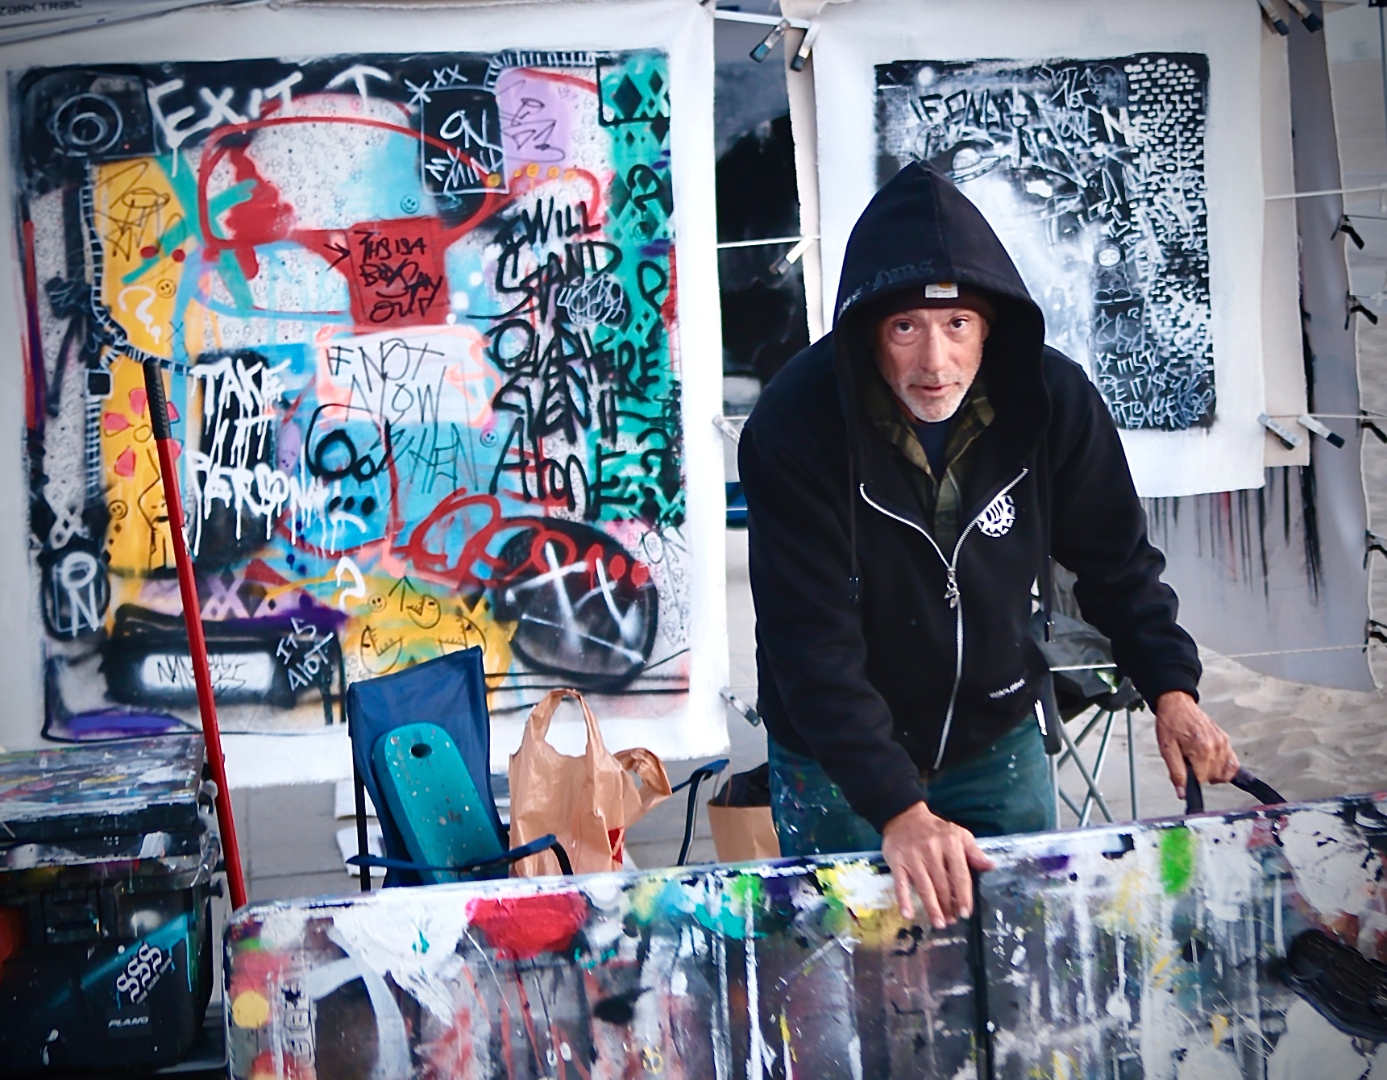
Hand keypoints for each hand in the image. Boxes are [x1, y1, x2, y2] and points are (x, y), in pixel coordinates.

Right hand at [880, 801, 994, 927]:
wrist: (904, 816)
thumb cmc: (935, 830)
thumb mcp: (958, 834)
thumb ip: (974, 852)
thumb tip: (991, 866)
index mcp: (950, 844)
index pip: (959, 875)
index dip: (963, 896)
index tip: (965, 913)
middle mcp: (932, 850)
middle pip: (942, 884)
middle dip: (948, 906)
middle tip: (952, 921)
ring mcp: (913, 857)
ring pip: (924, 887)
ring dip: (932, 908)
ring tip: (939, 923)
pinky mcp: (896, 862)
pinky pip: (900, 884)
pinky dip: (903, 900)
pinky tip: (908, 915)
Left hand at [1154, 690, 1238, 799]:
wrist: (1177, 705)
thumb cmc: (1170, 723)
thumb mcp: (1166, 749)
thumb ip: (1176, 772)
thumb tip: (1182, 793)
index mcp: (1201, 749)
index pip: (1201, 780)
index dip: (1190, 779)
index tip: (1183, 771)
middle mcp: (1216, 747)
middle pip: (1213, 777)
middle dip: (1199, 775)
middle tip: (1188, 761)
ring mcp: (1224, 743)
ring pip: (1224, 773)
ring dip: (1211, 773)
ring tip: (1198, 762)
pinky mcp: (1226, 740)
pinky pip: (1233, 764)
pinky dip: (1225, 769)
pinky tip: (1213, 765)